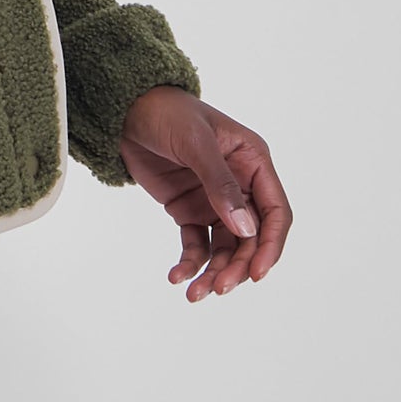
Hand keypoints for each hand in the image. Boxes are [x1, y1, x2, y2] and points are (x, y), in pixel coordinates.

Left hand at [118, 85, 292, 302]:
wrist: (125, 109)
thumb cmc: (167, 112)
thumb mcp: (195, 142)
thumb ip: (220, 183)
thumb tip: (244, 229)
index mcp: (253, 162)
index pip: (275, 212)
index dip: (269, 245)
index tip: (256, 273)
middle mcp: (240, 185)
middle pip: (250, 238)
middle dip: (237, 266)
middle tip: (219, 288)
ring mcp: (214, 201)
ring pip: (224, 248)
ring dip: (214, 272)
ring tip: (195, 293)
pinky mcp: (189, 210)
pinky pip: (196, 244)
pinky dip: (190, 263)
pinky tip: (177, 277)